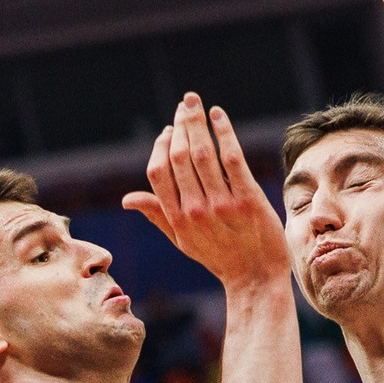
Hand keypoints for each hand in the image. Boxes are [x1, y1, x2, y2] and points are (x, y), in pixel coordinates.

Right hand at [123, 93, 289, 289]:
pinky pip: (232, 158)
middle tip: (184, 105)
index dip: (160, 146)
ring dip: (197, 123)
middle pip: (179, 157)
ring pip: (203, 153)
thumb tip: (126, 199)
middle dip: (180, 125)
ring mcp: (222, 204)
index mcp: (176, 219)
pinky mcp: (248, 199)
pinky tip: (218, 115)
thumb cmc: (219, 257)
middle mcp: (196, 210)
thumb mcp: (182, 241)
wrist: (256, 278)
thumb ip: (157, 215)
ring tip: (195, 104)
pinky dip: (223, 132)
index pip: (158, 172)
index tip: (169, 131)